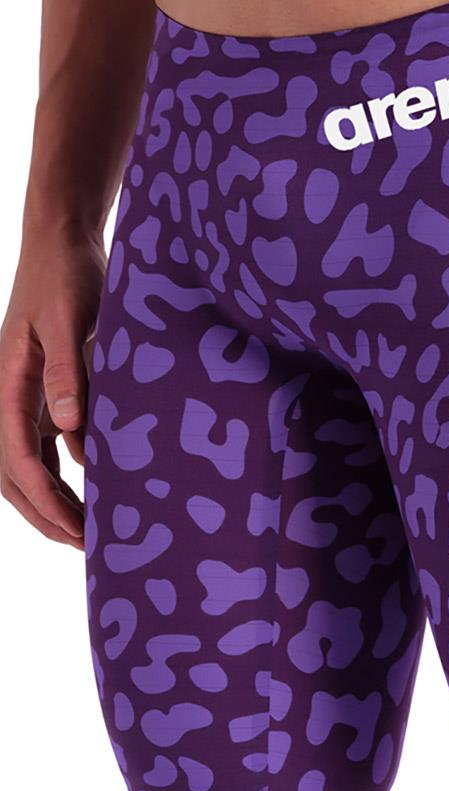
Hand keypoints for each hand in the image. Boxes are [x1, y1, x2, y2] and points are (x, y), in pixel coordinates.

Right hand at [0, 229, 104, 548]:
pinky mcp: (43, 393)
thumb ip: (70, 372)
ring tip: (90, 531)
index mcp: (9, 384)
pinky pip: (45, 447)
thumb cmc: (68, 277)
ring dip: (53, 501)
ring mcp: (24, 397)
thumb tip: (69, 430)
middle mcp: (10, 397)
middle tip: (86, 547)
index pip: (19, 461)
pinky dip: (64, 475)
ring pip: (28, 467)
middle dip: (47, 515)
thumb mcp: (71, 320)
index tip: (76, 532)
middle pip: (16, 476)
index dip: (46, 502)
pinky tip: (97, 490)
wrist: (63, 243)